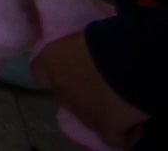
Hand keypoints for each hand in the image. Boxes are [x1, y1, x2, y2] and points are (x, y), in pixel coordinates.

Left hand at [36, 19, 149, 147]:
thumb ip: (74, 48)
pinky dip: (124, 134)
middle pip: (66, 94)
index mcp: (49, 62)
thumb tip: (82, 52)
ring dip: (101, 110)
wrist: (128, 57)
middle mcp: (59, 89)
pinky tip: (133, 125)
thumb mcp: (81, 36)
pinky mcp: (106, 127)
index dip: (57, 72)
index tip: (72, 68)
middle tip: (101, 82)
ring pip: (89, 117)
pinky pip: (115, 138)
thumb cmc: (106, 37)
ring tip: (120, 99)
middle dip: (80, 90)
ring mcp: (82, 111)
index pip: (40, 72)